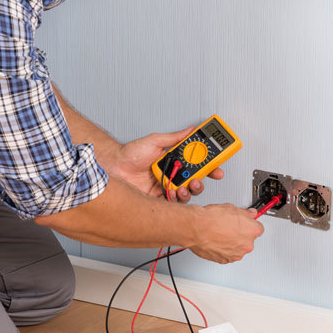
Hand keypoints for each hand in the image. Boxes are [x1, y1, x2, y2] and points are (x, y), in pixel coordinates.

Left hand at [109, 127, 223, 201]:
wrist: (115, 166)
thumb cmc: (131, 154)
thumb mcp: (155, 141)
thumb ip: (174, 137)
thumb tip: (189, 129)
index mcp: (173, 161)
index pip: (197, 164)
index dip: (209, 166)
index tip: (217, 167)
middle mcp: (172, 174)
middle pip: (195, 179)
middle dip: (203, 180)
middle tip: (202, 177)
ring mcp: (166, 186)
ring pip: (187, 192)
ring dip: (190, 190)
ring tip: (184, 185)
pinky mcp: (158, 198)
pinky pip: (173, 202)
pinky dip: (176, 198)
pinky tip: (173, 192)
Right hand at [189, 204, 263, 263]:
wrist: (196, 228)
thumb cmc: (211, 218)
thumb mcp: (231, 208)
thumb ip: (245, 213)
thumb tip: (250, 214)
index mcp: (252, 231)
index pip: (258, 228)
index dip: (249, 224)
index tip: (245, 222)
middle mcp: (247, 245)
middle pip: (248, 240)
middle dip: (240, 234)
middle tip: (228, 226)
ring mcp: (236, 254)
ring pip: (237, 248)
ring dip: (231, 243)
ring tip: (219, 233)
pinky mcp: (224, 260)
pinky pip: (227, 254)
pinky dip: (222, 249)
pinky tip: (215, 240)